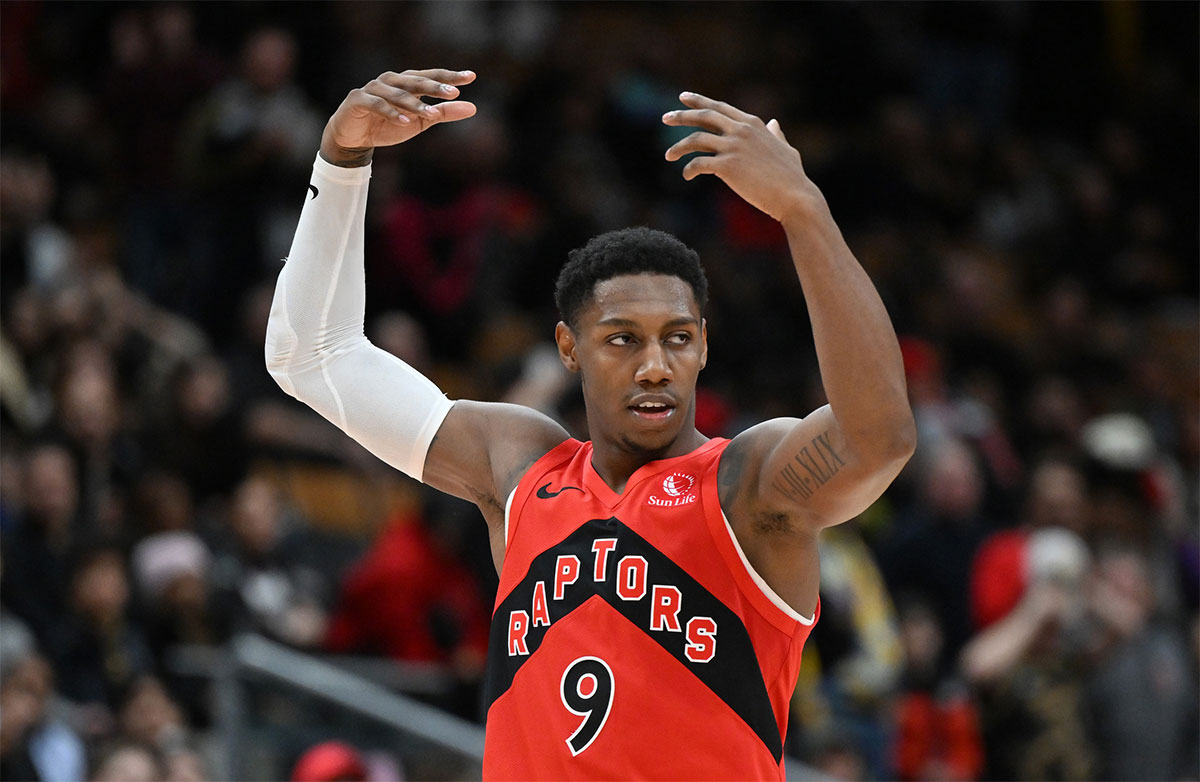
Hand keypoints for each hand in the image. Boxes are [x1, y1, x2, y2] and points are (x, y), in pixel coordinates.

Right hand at [321, 69, 476, 165]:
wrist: (353, 137)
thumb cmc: (388, 125)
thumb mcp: (420, 122)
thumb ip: (443, 114)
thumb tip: (472, 108)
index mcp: (407, 82)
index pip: (431, 76)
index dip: (450, 76)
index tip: (471, 77)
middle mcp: (391, 81)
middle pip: (416, 81)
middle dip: (435, 86)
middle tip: (454, 92)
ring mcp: (373, 88)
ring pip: (398, 94)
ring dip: (415, 104)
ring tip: (432, 114)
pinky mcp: (358, 99)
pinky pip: (378, 105)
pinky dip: (392, 113)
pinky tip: (406, 121)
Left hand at [662, 92, 821, 223]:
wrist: (794, 196)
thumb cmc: (792, 176)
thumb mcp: (785, 148)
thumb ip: (776, 134)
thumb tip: (774, 123)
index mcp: (752, 124)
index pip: (720, 107)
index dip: (700, 101)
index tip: (683, 97)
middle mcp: (741, 130)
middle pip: (704, 116)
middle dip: (682, 116)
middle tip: (665, 118)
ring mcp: (733, 147)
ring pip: (696, 139)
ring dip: (679, 146)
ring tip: (668, 155)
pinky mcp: (727, 166)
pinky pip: (699, 163)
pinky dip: (689, 169)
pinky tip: (686, 176)